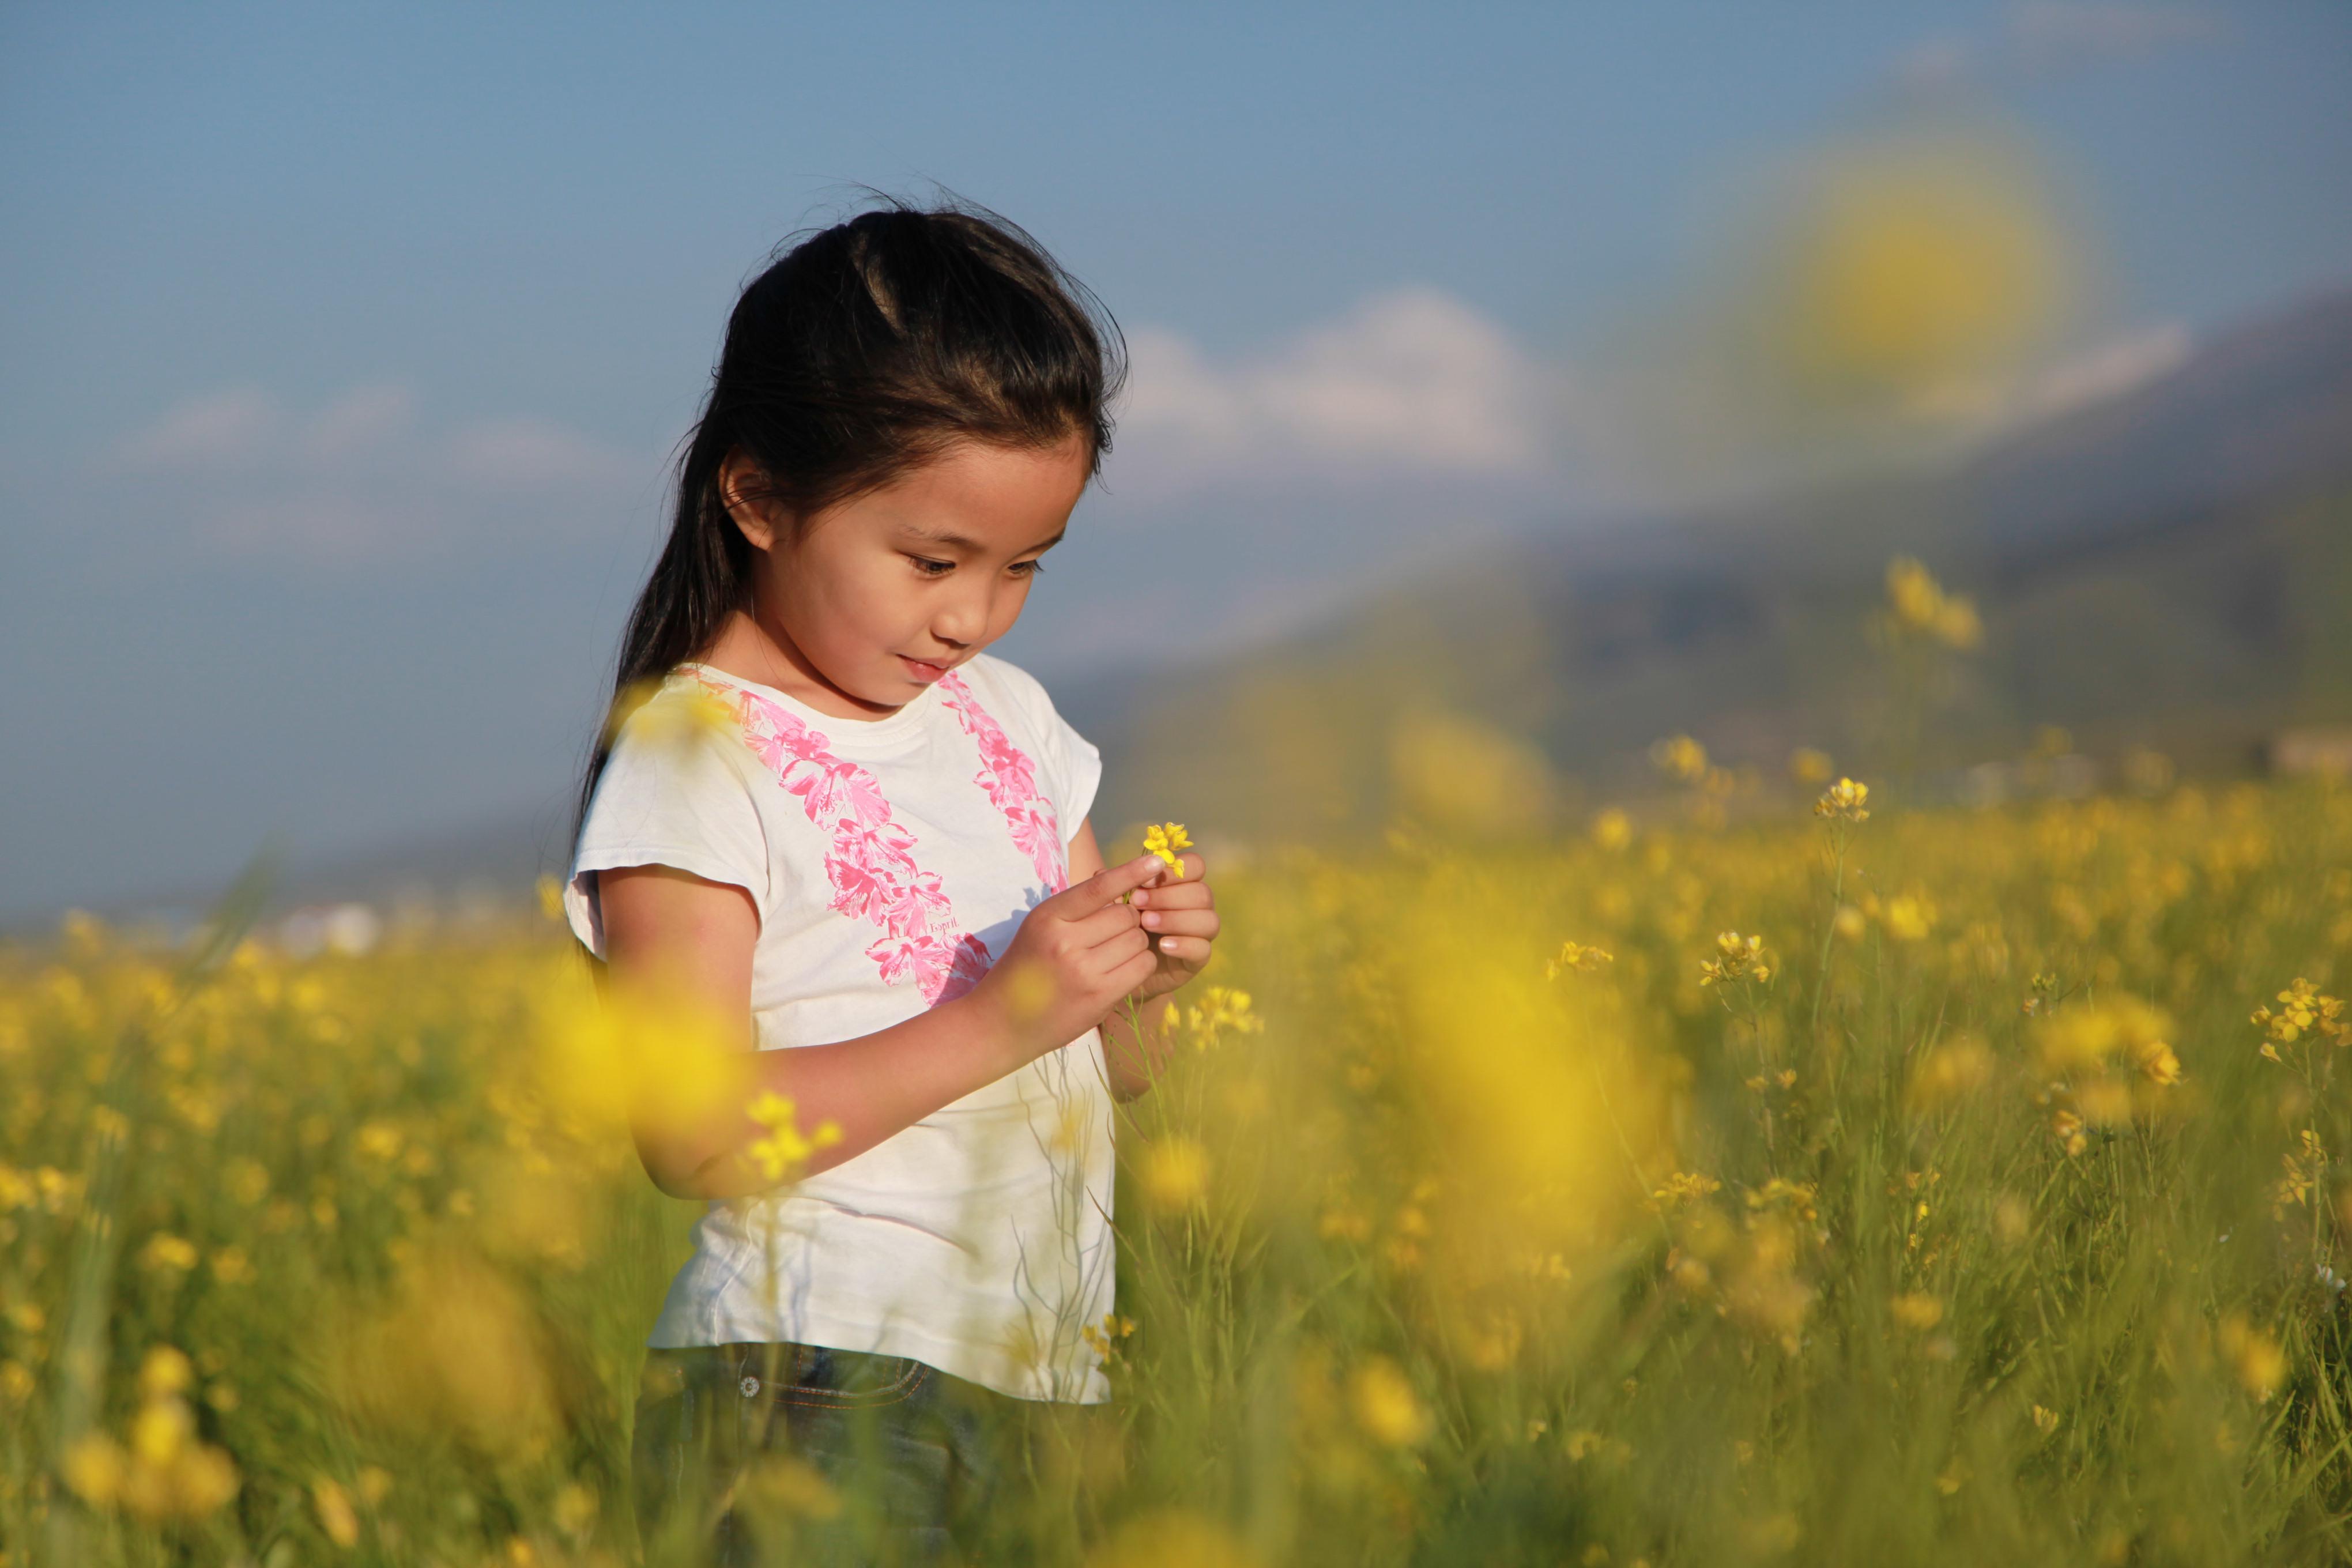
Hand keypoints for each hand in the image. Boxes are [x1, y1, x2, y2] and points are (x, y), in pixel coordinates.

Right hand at [974, 852, 1165, 1060]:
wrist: (1001, 1021)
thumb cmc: (1025, 968)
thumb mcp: (1040, 927)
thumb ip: (1075, 906)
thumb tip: (1117, 876)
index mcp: (1048, 917)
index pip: (1098, 888)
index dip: (1131, 872)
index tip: (1157, 860)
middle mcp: (1064, 941)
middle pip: (1125, 915)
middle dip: (1129, 921)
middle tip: (1113, 934)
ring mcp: (1082, 971)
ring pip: (1137, 940)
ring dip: (1135, 944)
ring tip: (1114, 954)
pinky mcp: (1099, 997)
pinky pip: (1142, 966)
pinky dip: (1140, 964)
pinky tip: (1123, 970)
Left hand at [1127, 850, 1216, 1007]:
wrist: (1125, 967)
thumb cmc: (1124, 925)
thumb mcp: (1118, 904)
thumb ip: (1115, 888)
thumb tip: (1100, 873)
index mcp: (1184, 884)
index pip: (1196, 865)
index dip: (1174, 871)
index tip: (1144, 880)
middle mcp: (1198, 906)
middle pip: (1202, 893)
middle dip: (1168, 896)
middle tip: (1137, 903)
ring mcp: (1202, 933)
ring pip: (1208, 920)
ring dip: (1176, 919)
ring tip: (1146, 923)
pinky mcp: (1198, 958)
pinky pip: (1203, 949)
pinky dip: (1184, 944)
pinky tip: (1162, 945)